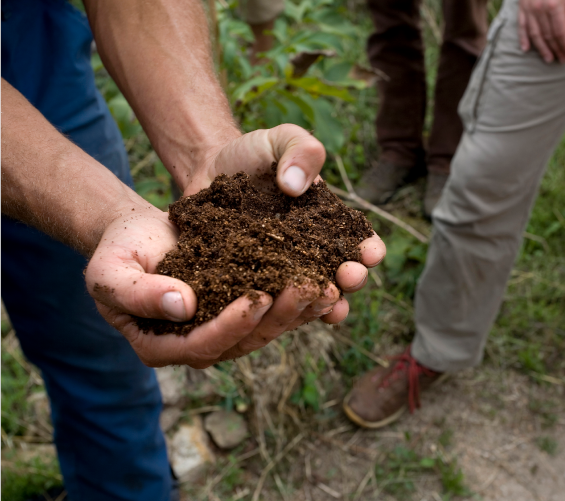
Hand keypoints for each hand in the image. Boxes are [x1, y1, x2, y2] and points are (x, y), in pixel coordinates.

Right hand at [86, 125, 385, 367]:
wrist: (139, 234)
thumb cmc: (118, 251)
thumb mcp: (111, 271)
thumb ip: (137, 293)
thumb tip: (183, 306)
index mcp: (163, 345)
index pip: (203, 345)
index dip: (232, 326)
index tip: (257, 298)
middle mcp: (200, 344)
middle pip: (246, 341)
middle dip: (279, 318)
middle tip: (306, 289)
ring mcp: (226, 329)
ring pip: (269, 329)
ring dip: (300, 310)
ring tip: (326, 286)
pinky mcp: (246, 309)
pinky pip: (278, 310)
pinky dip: (303, 298)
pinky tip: (327, 278)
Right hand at [518, 0, 564, 63]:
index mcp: (554, 6)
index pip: (560, 33)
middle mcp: (539, 9)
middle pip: (547, 35)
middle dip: (555, 49)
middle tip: (562, 60)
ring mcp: (528, 8)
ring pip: (534, 33)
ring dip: (541, 48)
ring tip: (548, 58)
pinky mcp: (521, 5)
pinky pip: (521, 25)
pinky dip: (523, 37)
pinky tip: (526, 49)